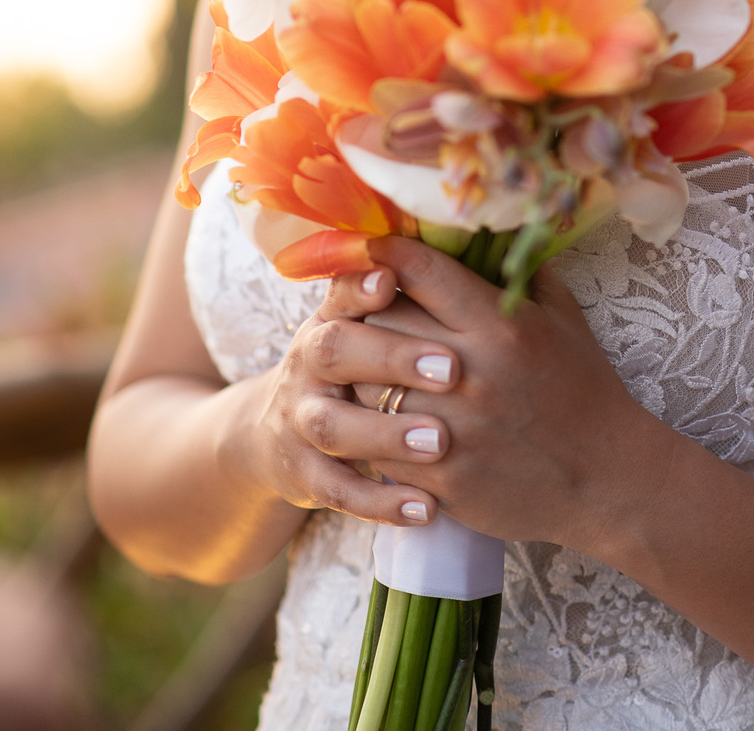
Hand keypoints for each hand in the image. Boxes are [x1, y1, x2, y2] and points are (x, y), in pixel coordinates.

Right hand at [234, 264, 460, 528]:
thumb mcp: (366, 324)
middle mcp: (308, 361)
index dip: (361, 283)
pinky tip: (425, 507)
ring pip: (333, 425)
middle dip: (391, 356)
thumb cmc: (356, 364)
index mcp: (332, 316)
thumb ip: (407, 292)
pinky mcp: (304, 473)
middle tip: (451, 369)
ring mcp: (301, 418)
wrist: (277, 434)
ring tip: (440, 442)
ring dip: (386, 434)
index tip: (393, 279)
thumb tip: (477, 246)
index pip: (342, 289)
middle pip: (336, 349)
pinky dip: (379, 501)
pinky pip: (337, 490)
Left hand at [329, 234, 671, 549]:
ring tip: (359, 364)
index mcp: (502, 324)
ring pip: (366, 383)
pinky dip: (368, 428)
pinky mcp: (441, 477)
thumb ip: (521, 273)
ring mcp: (453, 428)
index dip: (385, 250)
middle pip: (381, 321)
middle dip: (364, 309)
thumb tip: (485, 233)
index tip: (371, 246)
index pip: (421, 270)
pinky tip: (372, 418)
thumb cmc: (585, 389)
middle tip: (359, 307)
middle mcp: (471, 371)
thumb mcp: (564, 318)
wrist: (605, 479)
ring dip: (358, 370)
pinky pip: (377, 445)